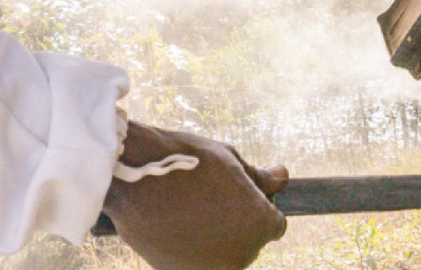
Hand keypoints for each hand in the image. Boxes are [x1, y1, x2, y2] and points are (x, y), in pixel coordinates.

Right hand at [102, 121, 287, 269]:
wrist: (137, 180)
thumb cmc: (190, 163)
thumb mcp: (231, 161)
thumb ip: (259, 178)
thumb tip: (283, 178)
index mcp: (260, 224)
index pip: (275, 225)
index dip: (260, 206)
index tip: (240, 193)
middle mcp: (240, 256)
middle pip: (249, 242)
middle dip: (239, 222)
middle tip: (211, 195)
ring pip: (223, 255)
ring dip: (215, 238)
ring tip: (191, 207)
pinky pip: (197, 262)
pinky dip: (192, 247)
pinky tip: (177, 222)